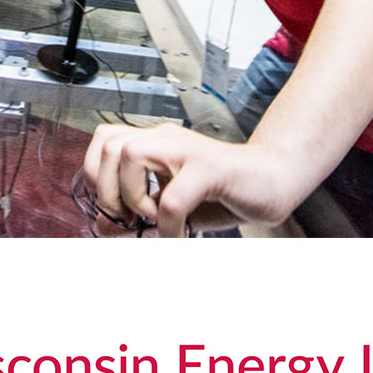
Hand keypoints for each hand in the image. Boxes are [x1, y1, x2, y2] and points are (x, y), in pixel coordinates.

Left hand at [84, 123, 296, 231]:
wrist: (275, 182)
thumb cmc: (223, 194)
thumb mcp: (170, 207)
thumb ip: (135, 214)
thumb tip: (102, 227)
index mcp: (155, 142)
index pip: (104, 141)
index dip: (97, 176)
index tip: (114, 208)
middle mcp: (167, 138)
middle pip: (111, 145)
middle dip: (107, 190)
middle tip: (128, 219)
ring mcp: (189, 150)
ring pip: (132, 155)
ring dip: (133, 197)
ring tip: (153, 219)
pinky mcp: (211, 168)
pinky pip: (172, 197)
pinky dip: (168, 224)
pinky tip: (178, 234)